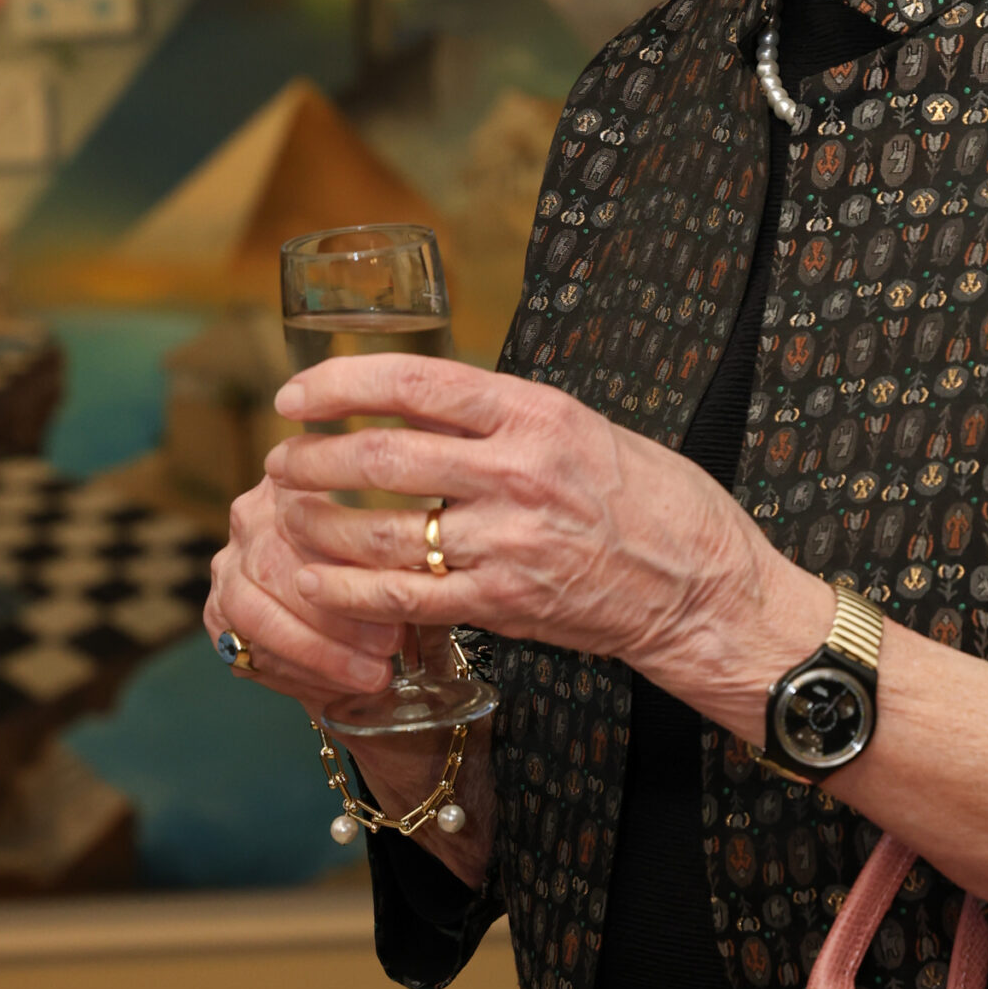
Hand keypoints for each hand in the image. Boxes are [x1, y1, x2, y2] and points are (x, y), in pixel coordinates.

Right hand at [204, 474, 402, 716]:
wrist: (331, 577)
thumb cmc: (376, 547)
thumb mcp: (389, 526)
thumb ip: (391, 539)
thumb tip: (419, 569)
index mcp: (287, 482)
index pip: (303, 514)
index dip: (344, 557)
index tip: (393, 591)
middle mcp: (247, 519)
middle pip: (274, 567)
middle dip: (336, 617)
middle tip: (390, 645)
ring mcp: (227, 568)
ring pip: (255, 615)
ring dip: (317, 653)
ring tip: (372, 674)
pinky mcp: (218, 616)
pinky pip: (250, 652)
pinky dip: (298, 675)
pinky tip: (339, 687)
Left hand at [263, 355, 818, 719]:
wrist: (704, 587)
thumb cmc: (653, 500)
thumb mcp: (586, 428)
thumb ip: (507, 419)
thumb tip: (423, 406)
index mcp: (538, 414)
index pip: (415, 383)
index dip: (340, 385)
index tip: (297, 395)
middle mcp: (519, 473)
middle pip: (381, 457)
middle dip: (312, 459)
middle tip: (283, 461)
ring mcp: (509, 543)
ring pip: (378, 531)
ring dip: (318, 525)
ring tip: (291, 517)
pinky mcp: (505, 605)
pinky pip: (402, 597)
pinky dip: (346, 591)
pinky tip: (317, 582)